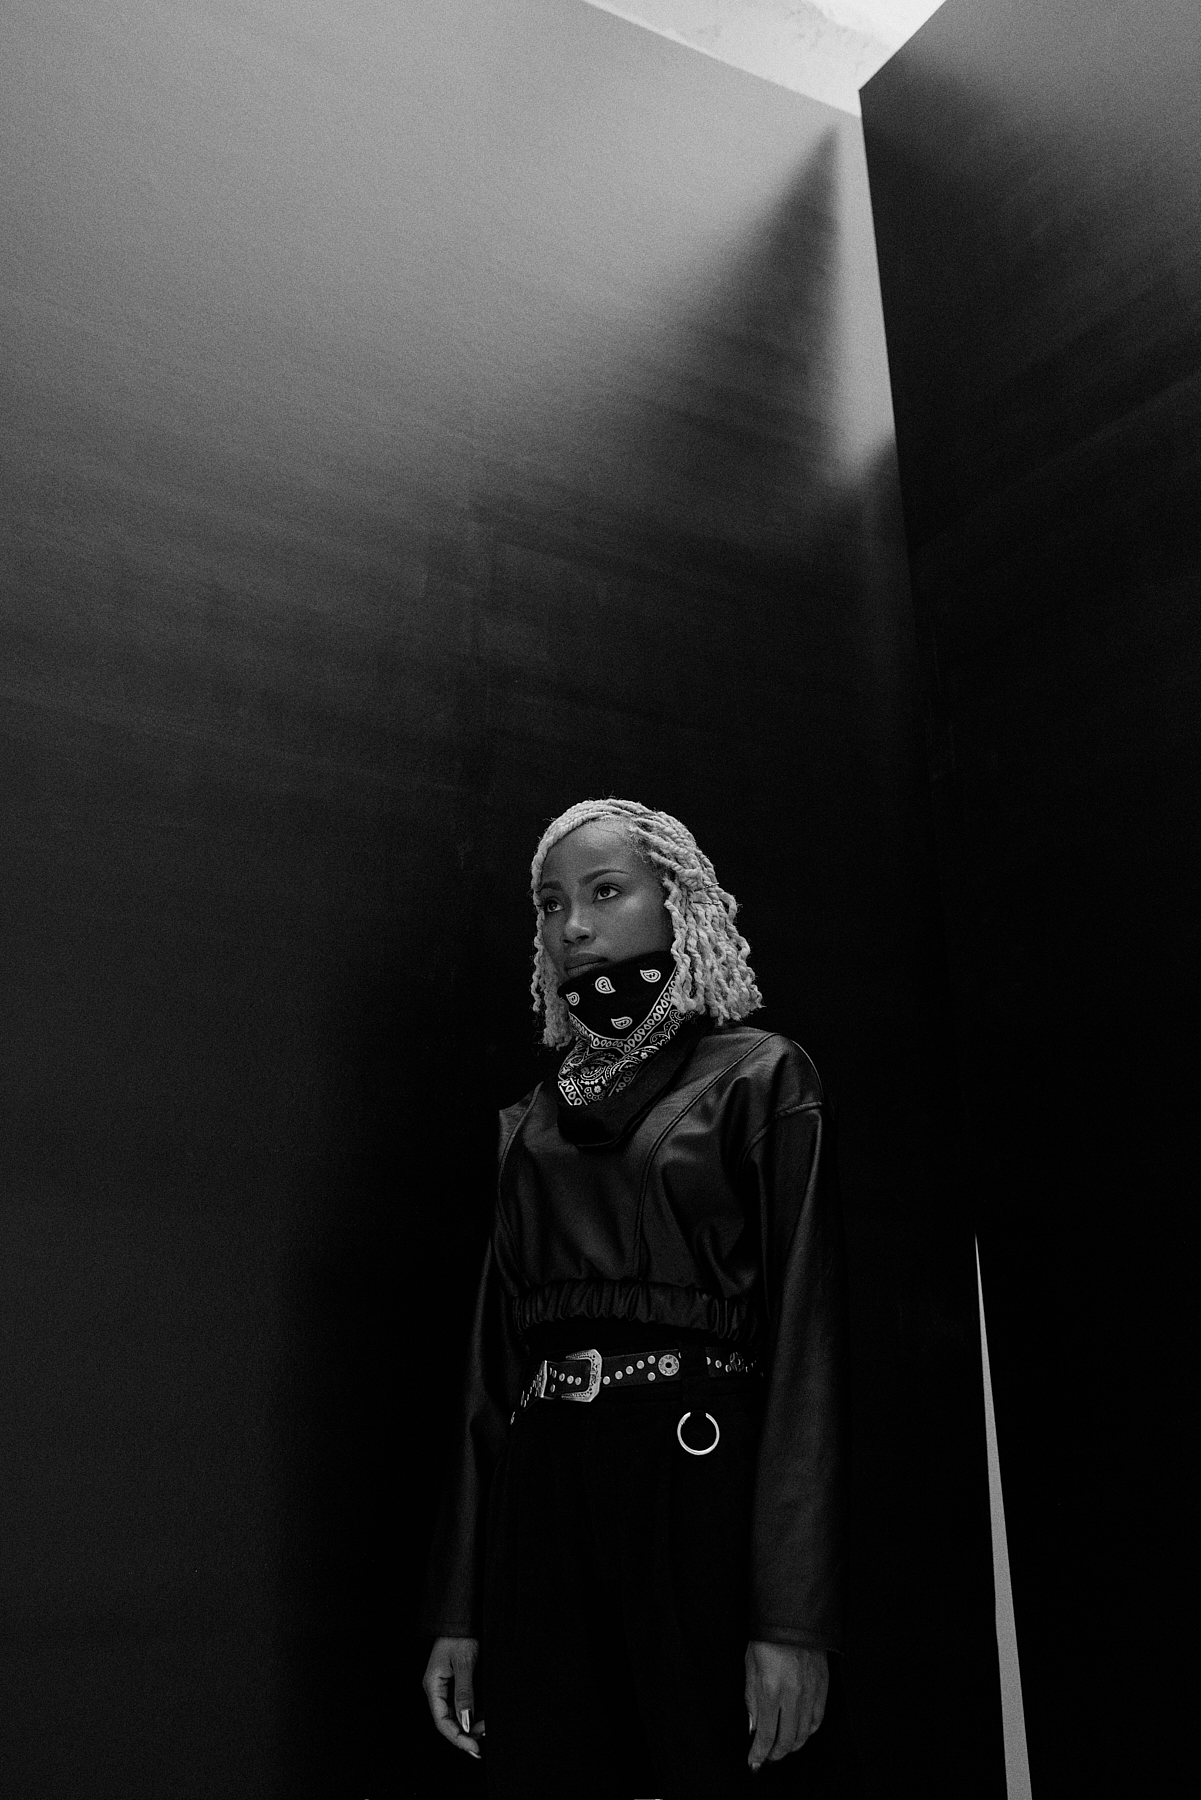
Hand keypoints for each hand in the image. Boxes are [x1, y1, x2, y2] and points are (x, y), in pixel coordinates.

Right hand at [422, 1635, 485, 1759]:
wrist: (464, 1615)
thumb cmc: (461, 1635)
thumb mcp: (464, 1663)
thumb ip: (464, 1694)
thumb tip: (465, 1724)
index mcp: (433, 1685)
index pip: (442, 1721)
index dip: (457, 1737)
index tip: (474, 1747)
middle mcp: (437, 1688)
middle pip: (449, 1720)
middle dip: (466, 1732)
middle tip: (484, 1739)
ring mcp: (447, 1686)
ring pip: (457, 1714)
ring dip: (471, 1724)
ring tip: (487, 1728)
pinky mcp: (457, 1682)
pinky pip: (463, 1704)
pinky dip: (474, 1712)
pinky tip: (485, 1718)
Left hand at [745, 1641, 827, 1771]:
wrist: (793, 1616)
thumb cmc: (767, 1638)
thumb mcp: (750, 1666)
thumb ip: (751, 1700)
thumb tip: (754, 1727)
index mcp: (771, 1691)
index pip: (766, 1735)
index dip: (759, 1753)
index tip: (754, 1761)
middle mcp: (792, 1696)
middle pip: (786, 1740)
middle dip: (775, 1753)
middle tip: (767, 1756)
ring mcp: (810, 1693)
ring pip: (804, 1734)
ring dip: (792, 1746)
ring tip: (782, 1748)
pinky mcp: (823, 1687)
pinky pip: (817, 1719)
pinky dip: (809, 1732)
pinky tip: (801, 1733)